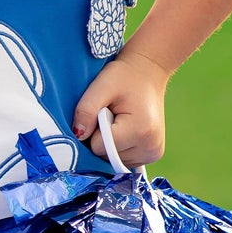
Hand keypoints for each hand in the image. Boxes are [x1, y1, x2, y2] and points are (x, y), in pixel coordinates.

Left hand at [73, 47, 169, 167]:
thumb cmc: (124, 77)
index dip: (94, 130)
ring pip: (114, 161)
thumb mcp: (101, 86)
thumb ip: (86, 110)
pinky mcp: (154, 154)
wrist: (148, 71)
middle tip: (113, 114)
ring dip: (111, 144)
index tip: (104, 112)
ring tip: (120, 120)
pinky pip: (125, 160)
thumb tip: (77, 135)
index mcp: (140, 131)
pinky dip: (120, 148)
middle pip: (107, 157)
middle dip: (103, 137)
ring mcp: (154, 153)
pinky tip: (126, 129)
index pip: (99, 148)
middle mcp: (150, 147)